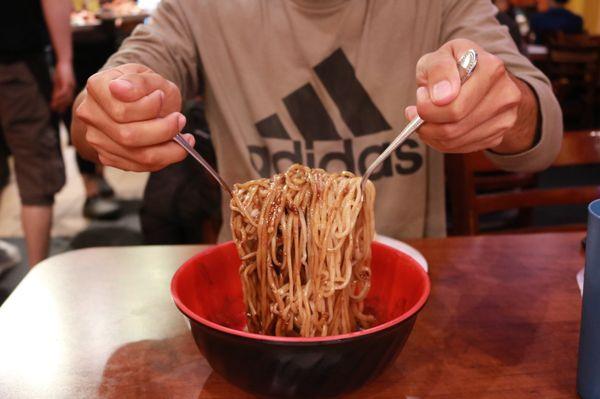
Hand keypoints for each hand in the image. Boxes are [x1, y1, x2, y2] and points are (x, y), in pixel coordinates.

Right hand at [50, 61, 75, 112]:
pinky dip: (59, 97)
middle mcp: (72, 88)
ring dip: (59, 103)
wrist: (64, 62)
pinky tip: (54, 100)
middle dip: (62, 106)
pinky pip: (63, 92)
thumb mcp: (58, 81)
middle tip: (58, 112)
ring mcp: (70, 85)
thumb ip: (57, 89)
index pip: (68, 99)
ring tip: (54, 107)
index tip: (60, 111)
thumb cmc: (61, 71)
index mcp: (71, 88)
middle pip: (68, 99)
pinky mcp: (67, 82)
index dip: (64, 105)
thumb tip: (54, 98)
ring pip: (66, 97)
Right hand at [75, 63, 193, 171]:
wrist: (137, 101)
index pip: (122, 110)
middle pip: (128, 136)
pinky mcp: (108, 157)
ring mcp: (97, 139)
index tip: (162, 97)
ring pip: (137, 155)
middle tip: (180, 120)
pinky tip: (174, 147)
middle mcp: (91, 114)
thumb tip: (119, 89)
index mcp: (97, 88)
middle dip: (163, 131)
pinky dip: (164, 159)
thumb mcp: (148, 76)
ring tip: (184, 137)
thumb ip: (139, 81)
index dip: (149, 107)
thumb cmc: (143, 88)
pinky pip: (140, 167)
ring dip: (169, 149)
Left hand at [405, 39, 537, 153]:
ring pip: (454, 141)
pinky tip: (439, 125)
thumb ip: (438, 69)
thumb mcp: (440, 55)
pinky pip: (460, 148)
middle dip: (426, 123)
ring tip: (427, 116)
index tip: (420, 96)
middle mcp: (505, 94)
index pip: (453, 106)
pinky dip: (441, 141)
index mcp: (490, 68)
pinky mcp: (498, 135)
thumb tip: (441, 97)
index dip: (427, 107)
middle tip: (417, 112)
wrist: (479, 77)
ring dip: (431, 133)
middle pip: (453, 128)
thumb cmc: (455, 65)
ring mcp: (505, 117)